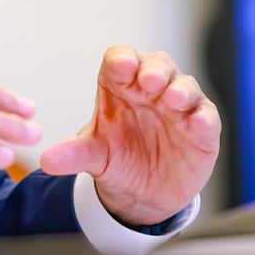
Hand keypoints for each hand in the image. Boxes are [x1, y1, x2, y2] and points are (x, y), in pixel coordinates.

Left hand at [40, 45, 220, 226]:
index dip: (121, 60)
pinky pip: (207, 117)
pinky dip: (203, 118)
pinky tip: (196, 123)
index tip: (120, 66)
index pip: (120, 60)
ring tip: (173, 98)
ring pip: (185, 85)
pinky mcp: (202, 130)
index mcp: (120, 86)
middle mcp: (151, 90)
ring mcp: (179, 107)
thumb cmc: (118, 159)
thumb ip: (74, 153)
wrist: (143, 193)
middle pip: (156, 64)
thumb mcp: (94, 156)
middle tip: (149, 80)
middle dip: (154, 69)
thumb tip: (46, 160)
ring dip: (180, 89)